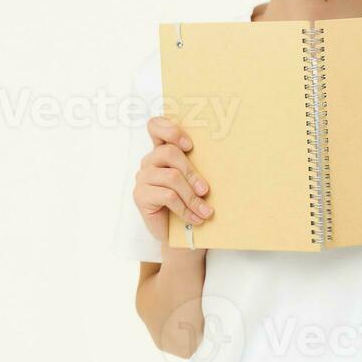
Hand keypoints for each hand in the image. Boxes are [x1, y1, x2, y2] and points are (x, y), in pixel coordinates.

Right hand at [133, 116, 213, 244]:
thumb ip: (197, 165)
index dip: (171, 130)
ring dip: (192, 196)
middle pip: (169, 152)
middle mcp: (150, 161)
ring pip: (171, 177)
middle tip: (206, 190)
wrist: (181, 235)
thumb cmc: (190, 203)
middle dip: (192, 172)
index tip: (190, 145)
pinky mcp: (140, 195)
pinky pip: (167, 196)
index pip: (155, 126)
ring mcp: (143, 177)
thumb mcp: (195, 181)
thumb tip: (221, 157)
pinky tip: (195, 219)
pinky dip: (185, 208)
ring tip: (205, 211)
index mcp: (162, 150)